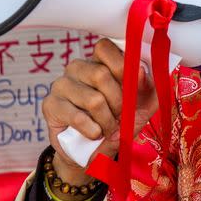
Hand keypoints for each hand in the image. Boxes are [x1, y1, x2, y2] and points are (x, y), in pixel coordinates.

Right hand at [42, 39, 158, 183]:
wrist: (93, 153)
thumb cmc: (117, 124)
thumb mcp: (140, 107)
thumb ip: (150, 89)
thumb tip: (148, 72)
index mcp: (97, 61)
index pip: (105, 47)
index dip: (122, 65)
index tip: (135, 84)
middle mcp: (77, 68)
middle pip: (101, 74)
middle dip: (119, 102)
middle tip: (120, 115)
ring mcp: (61, 85)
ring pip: (93, 99)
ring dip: (107, 121)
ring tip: (106, 128)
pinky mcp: (50, 105)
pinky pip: (78, 117)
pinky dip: (92, 130)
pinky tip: (94, 135)